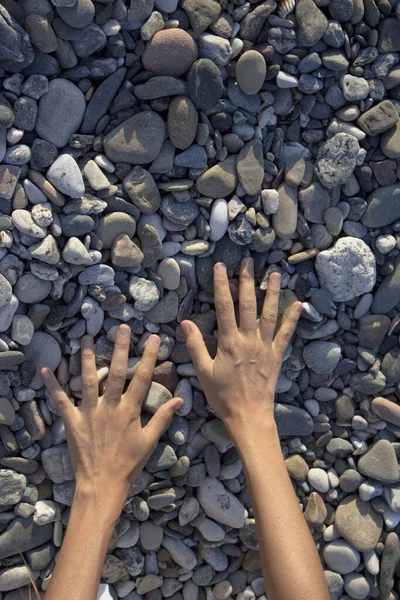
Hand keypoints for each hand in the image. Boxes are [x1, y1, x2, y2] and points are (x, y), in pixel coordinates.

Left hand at [41, 327, 182, 501]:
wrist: (101, 485)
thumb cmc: (128, 464)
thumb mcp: (150, 442)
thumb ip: (163, 418)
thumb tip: (181, 400)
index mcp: (130, 411)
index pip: (142, 378)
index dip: (149, 357)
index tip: (153, 338)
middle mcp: (110, 407)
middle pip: (117, 372)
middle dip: (120, 348)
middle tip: (121, 328)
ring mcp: (89, 412)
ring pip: (88, 379)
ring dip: (87, 357)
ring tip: (86, 337)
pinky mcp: (72, 421)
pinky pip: (60, 400)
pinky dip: (52, 385)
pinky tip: (45, 369)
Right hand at [182, 258, 301, 433]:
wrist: (249, 415)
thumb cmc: (223, 396)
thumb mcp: (203, 372)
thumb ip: (195, 346)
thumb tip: (185, 322)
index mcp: (229, 342)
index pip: (224, 306)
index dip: (221, 284)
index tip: (220, 266)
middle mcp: (249, 339)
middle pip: (248, 303)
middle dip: (247, 280)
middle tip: (248, 260)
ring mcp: (265, 346)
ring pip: (269, 313)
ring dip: (272, 292)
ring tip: (275, 273)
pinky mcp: (277, 355)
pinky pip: (286, 333)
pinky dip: (292, 318)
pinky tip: (298, 303)